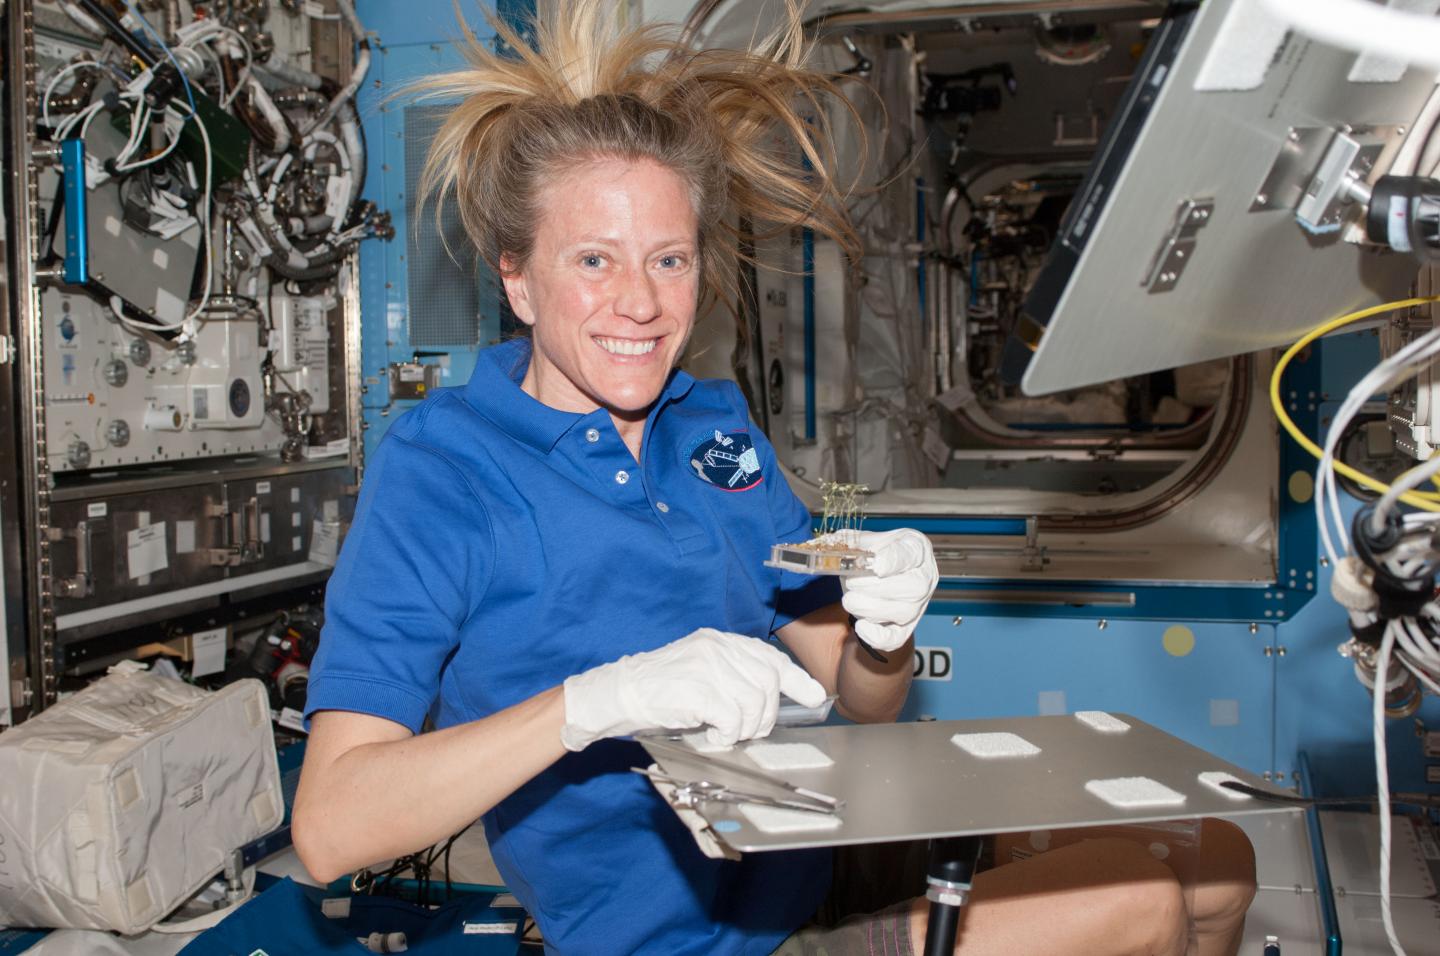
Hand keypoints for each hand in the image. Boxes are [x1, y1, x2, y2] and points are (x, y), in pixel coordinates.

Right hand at [560, 628, 827, 750]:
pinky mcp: (695, 688)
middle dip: (766, 715)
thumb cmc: (660, 690)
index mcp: (719, 641)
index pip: (769, 656)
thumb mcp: (701, 672)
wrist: (618, 693)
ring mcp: (706, 665)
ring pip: (754, 702)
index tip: (815, 696)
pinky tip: (714, 736)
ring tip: (728, 734)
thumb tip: (771, 698)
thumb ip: (733, 677)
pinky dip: (728, 734)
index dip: (796, 679)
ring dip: (746, 727)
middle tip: (749, 731)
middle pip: (768, 682)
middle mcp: (716, 647)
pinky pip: (732, 717)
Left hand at [841, 529, 937, 652]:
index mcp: (915, 549)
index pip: (912, 554)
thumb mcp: (863, 540)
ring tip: (851, 599)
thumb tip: (828, 546)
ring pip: (904, 613)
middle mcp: (923, 577)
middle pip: (913, 587)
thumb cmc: (873, 556)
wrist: (874, 578)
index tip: (876, 566)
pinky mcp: (905, 628)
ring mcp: (917, 605)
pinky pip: (896, 639)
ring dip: (870, 608)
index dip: (894, 561)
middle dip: (877, 587)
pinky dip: (876, 636)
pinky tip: (860, 626)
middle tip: (852, 583)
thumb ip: (848, 541)